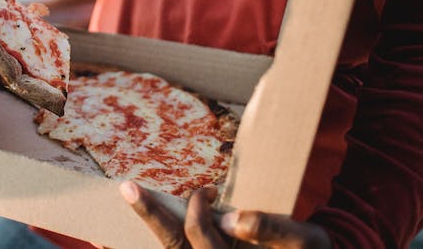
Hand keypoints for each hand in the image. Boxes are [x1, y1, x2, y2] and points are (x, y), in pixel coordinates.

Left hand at [120, 181, 330, 248]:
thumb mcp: (304, 239)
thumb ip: (271, 229)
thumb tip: (232, 219)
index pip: (198, 238)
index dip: (195, 214)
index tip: (206, 191)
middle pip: (175, 245)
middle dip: (151, 215)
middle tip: (128, 188)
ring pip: (172, 247)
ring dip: (151, 222)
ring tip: (129, 194)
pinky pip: (178, 245)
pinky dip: (161, 230)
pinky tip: (136, 214)